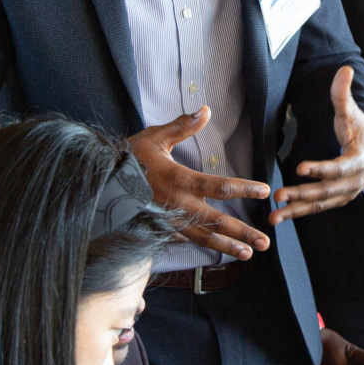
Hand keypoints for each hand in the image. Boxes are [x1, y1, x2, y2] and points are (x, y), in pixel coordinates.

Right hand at [128, 108, 270, 260]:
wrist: (98, 183)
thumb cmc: (128, 157)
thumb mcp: (154, 137)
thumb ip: (182, 126)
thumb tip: (205, 110)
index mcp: (178, 180)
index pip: (218, 186)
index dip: (243, 189)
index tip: (264, 191)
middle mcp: (177, 205)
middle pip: (216, 222)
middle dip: (242, 232)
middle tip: (265, 241)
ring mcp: (168, 221)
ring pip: (202, 237)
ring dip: (227, 247)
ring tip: (248, 254)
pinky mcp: (160, 229)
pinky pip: (185, 240)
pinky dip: (203, 246)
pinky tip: (219, 251)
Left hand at [271, 66, 363, 222]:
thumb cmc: (362, 132)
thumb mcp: (354, 114)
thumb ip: (344, 95)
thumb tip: (344, 69)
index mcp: (358, 161)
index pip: (338, 168)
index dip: (321, 169)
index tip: (301, 168)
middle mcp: (353, 182)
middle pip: (325, 191)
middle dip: (301, 194)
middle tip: (278, 195)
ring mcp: (345, 195)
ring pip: (319, 205)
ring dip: (296, 211)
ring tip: (273, 217)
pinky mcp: (337, 200)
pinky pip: (317, 208)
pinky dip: (299, 212)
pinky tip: (280, 216)